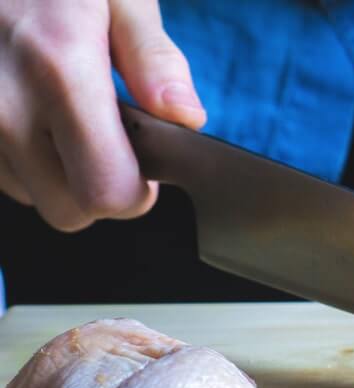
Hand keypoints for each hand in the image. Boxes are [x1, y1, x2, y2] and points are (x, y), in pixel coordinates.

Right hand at [0, 0, 204, 230]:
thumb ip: (154, 60)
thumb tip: (185, 117)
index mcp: (58, 71)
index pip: (107, 192)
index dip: (136, 191)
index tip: (144, 167)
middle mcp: (3, 104)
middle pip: (69, 212)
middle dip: (98, 189)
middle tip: (106, 142)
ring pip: (30, 195)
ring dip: (53, 170)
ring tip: (56, 110)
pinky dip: (18, 153)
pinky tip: (26, 107)